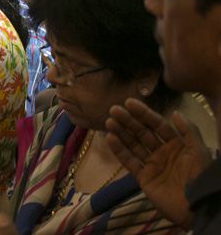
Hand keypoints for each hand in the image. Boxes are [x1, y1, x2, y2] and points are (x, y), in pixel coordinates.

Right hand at [106, 98, 210, 228]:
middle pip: (142, 133)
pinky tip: (110, 138)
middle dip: (128, 120)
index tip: (129, 102)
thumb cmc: (199, 177)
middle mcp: (162, 152)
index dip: (144, 113)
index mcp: (176, 144)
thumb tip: (175, 112)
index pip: (157, 125)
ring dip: (121, 132)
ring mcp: (152, 164)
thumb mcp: (199, 151)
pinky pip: (129, 162)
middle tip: (113, 109)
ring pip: (133, 145)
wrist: (197, 206)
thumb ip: (188, 131)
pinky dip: (119, 150)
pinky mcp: (143, 178)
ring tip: (109, 121)